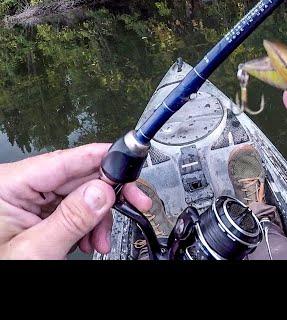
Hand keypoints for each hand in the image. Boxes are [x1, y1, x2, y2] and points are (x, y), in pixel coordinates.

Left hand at [0, 143, 150, 258]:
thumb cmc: (1, 268)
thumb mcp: (36, 250)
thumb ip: (71, 219)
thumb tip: (102, 191)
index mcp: (7, 186)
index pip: (62, 160)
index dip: (100, 157)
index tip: (128, 158)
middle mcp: (19, 187)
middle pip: (77, 178)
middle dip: (105, 197)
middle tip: (135, 201)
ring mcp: (28, 199)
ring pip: (80, 194)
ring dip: (98, 217)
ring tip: (100, 240)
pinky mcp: (37, 212)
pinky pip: (73, 208)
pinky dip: (87, 224)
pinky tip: (90, 240)